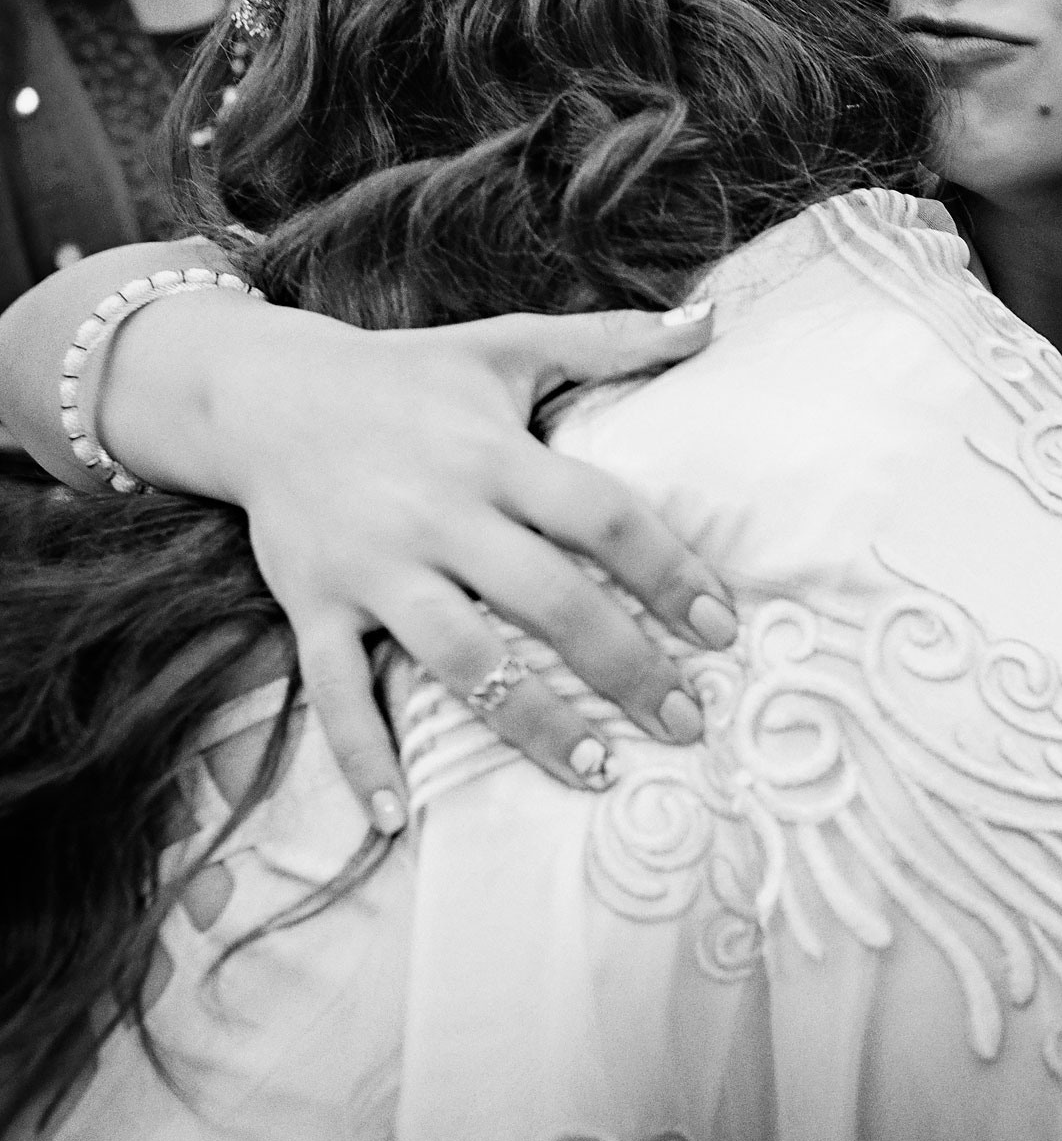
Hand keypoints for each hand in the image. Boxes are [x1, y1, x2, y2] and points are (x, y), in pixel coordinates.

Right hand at [205, 304, 736, 827]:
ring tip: (595, 772)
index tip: (722, 628)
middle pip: (546, 600)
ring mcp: (372, 566)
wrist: (260, 391)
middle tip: (687, 722)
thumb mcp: (508, 343)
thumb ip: (613, 340)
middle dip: (624, 665)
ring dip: (528, 720)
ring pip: (457, 657)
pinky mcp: (311, 604)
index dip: (669, 571)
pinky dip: (364, 757)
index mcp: (495, 455)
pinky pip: (334, 691)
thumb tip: (713, 320)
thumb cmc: (409, 376)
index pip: (602, 517)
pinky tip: (401, 820)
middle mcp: (438, 514)